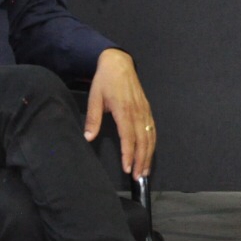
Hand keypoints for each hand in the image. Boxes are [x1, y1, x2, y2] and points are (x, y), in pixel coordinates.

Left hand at [85, 49, 154, 178]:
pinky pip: (153, 129)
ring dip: (149, 155)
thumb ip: (93, 119)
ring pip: (150, 137)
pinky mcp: (147, 110)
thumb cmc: (105, 81)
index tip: (127, 169)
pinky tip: (150, 154)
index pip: (128, 137)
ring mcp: (144, 111)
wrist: (119, 63)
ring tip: (145, 171)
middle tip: (138, 177)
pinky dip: (153, 144)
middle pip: (143, 140)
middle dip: (141, 160)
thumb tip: (88, 138)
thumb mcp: (94, 98)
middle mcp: (137, 112)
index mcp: (124, 110)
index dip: (129, 154)